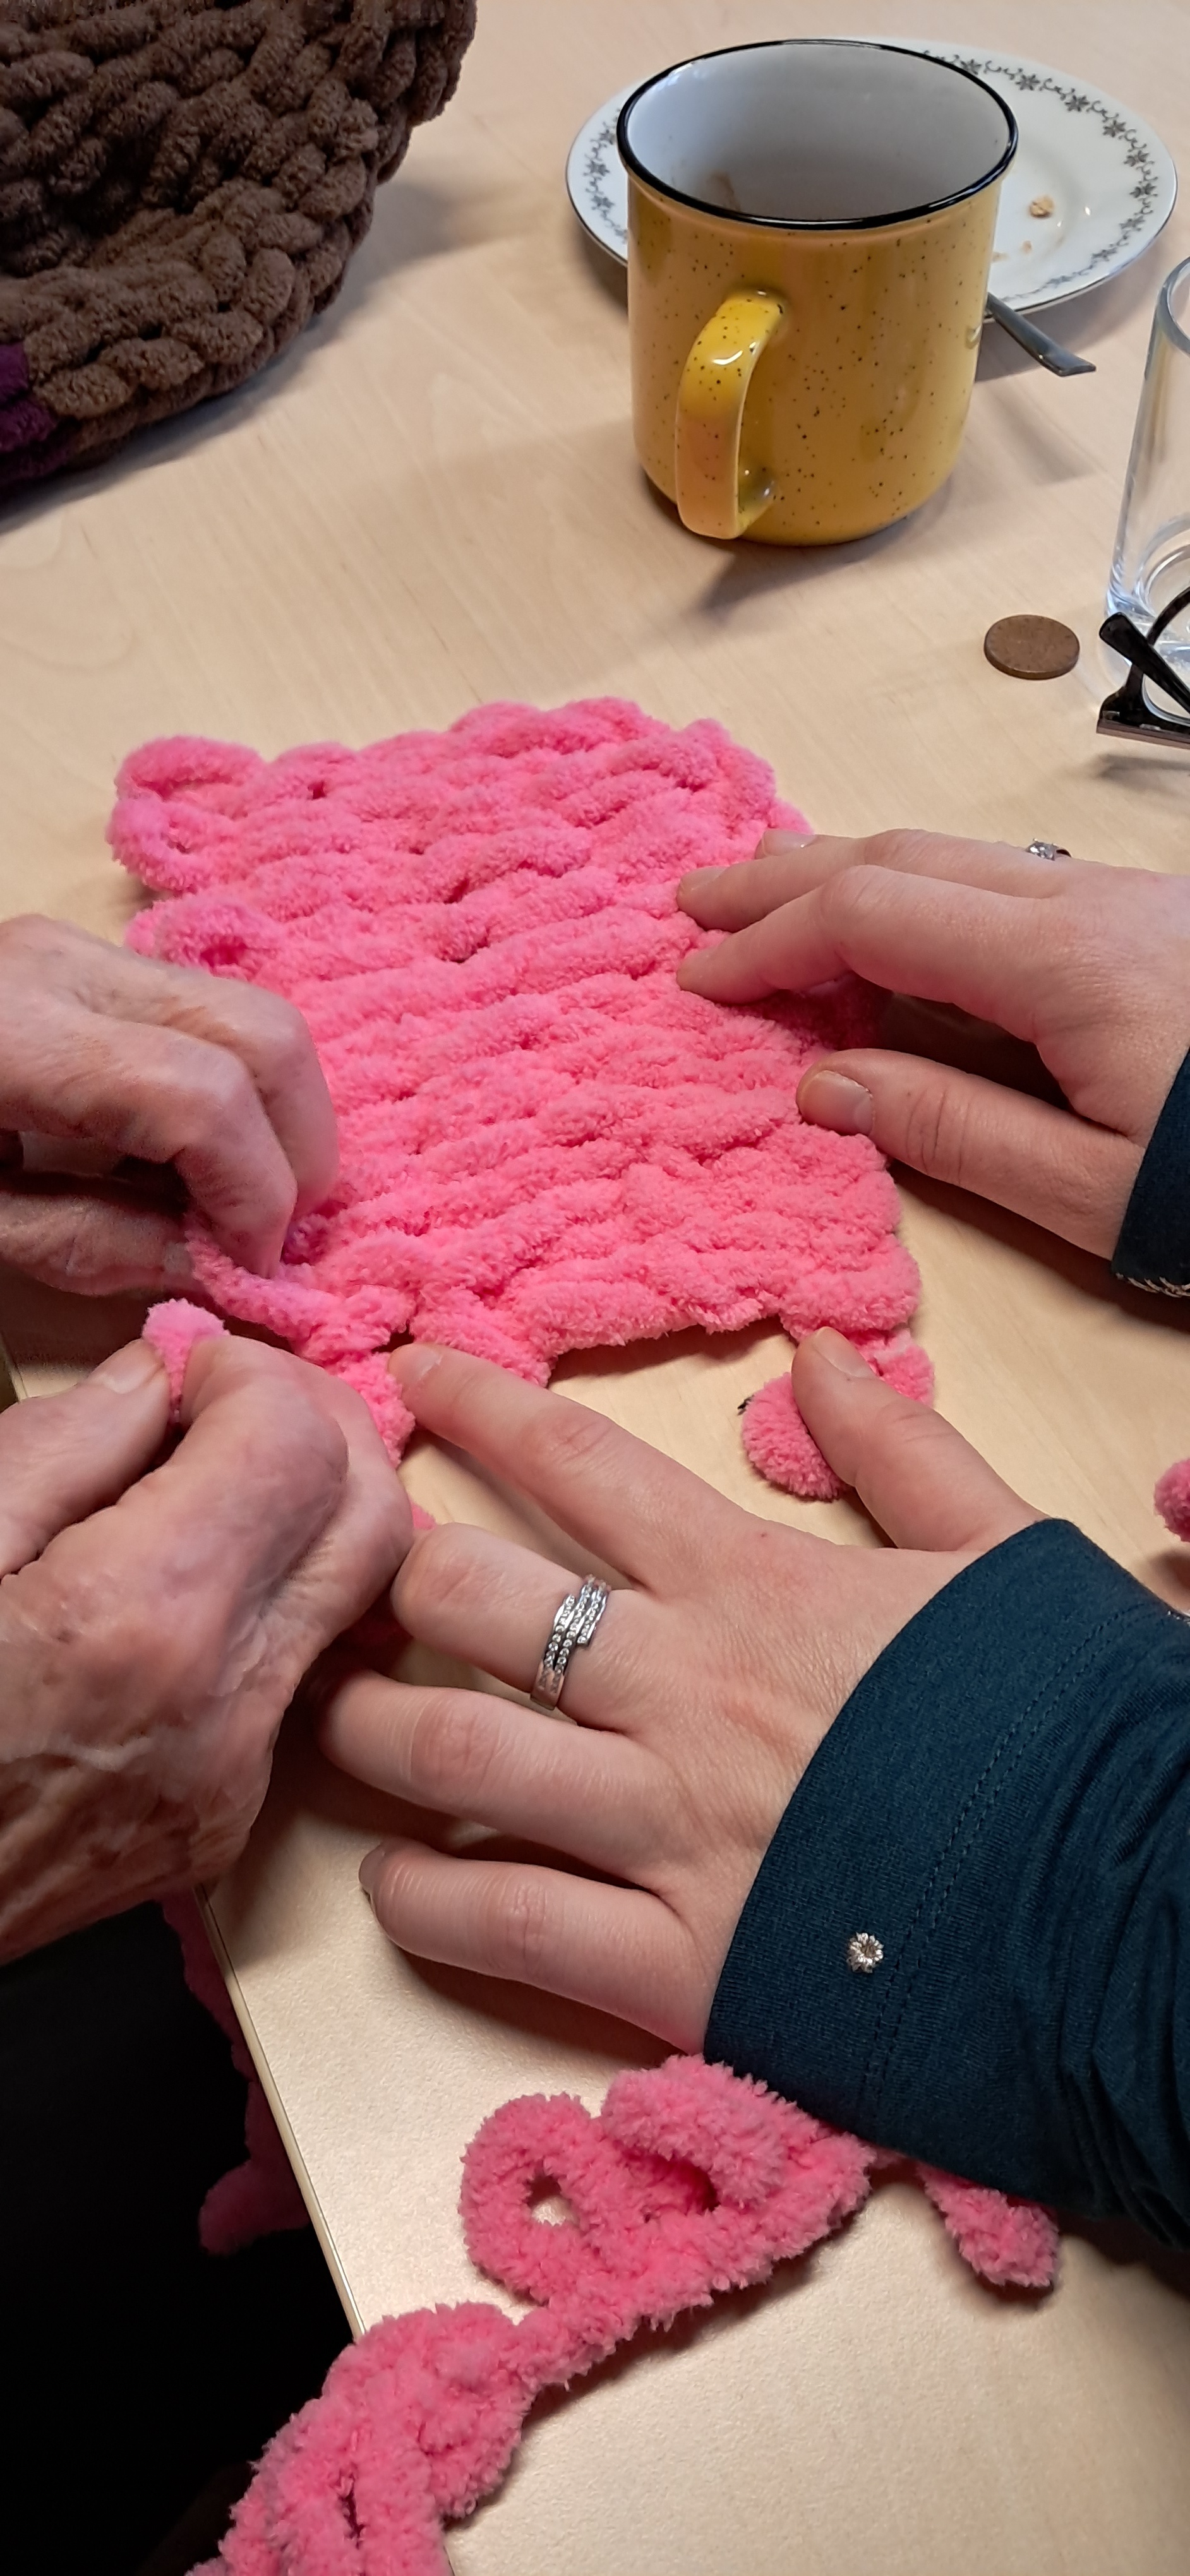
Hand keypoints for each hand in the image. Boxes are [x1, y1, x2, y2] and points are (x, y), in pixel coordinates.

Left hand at [0, 913, 336, 1289]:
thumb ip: (96, 1244)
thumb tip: (225, 1263)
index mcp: (16, 1035)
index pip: (202, 1097)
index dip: (252, 1195)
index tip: (248, 1267)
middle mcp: (67, 963)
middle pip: (264, 1032)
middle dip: (298, 1147)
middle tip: (270, 1234)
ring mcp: (81, 946)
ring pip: (255, 1012)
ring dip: (277, 1117)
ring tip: (235, 1201)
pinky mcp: (89, 956)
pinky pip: (211, 1011)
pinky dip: (238, 1089)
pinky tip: (191, 1158)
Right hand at [0, 1332, 409, 1960]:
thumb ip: (58, 1447)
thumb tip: (152, 1382)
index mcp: (136, 1622)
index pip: (297, 1448)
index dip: (252, 1376)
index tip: (183, 1373)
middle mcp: (218, 1708)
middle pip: (374, 1515)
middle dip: (319, 1424)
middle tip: (224, 1403)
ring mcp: (234, 1780)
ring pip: (358, 1600)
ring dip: (312, 1509)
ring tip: (207, 1480)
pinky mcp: (224, 1822)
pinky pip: (296, 1677)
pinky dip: (269, 1600)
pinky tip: (179, 1583)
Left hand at [321, 1339, 1036, 2046]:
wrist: (1142, 1913)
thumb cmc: (1081, 1726)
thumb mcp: (1005, 1554)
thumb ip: (901, 1453)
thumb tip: (816, 1359)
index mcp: (757, 1585)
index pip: (579, 1469)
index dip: (478, 1410)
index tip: (410, 1375)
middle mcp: (685, 1693)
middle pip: (475, 1604)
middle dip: (393, 1574)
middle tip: (360, 1574)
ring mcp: (672, 1830)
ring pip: (454, 1759)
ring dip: (370, 1731)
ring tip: (339, 1720)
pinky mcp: (679, 1964)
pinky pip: (505, 1925)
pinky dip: (424, 1905)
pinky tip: (396, 1884)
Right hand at [677, 830, 1189, 1256]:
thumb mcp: (1094, 1192)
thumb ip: (951, 1130)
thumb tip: (823, 1082)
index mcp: (1060, 964)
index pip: (870, 916)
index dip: (770, 944)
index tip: (698, 985)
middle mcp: (1084, 904)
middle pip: (903, 856)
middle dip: (786, 875)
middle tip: (696, 899)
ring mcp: (1121, 899)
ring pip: (955, 856)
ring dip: (849, 869)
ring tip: (771, 893)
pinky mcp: (1148, 918)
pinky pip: (1001, 881)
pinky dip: (916, 888)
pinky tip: (895, 924)